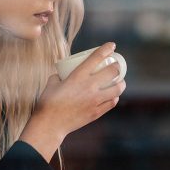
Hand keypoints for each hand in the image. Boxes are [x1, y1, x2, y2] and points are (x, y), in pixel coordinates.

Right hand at [20, 43, 125, 161]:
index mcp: (78, 76)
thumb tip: (61, 74)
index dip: (106, 49)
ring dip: (121, 83)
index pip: (96, 57)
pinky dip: (114, 98)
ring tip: (120, 82)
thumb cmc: (48, 103)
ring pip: (117, 89)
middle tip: (116, 66)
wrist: (50, 124)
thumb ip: (58, 76)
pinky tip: (113, 96)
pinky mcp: (97, 112)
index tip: (112, 45)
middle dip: (117, 66)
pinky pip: (112, 103)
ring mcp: (95, 100)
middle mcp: (89, 86)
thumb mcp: (51, 83)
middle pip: (112, 71)